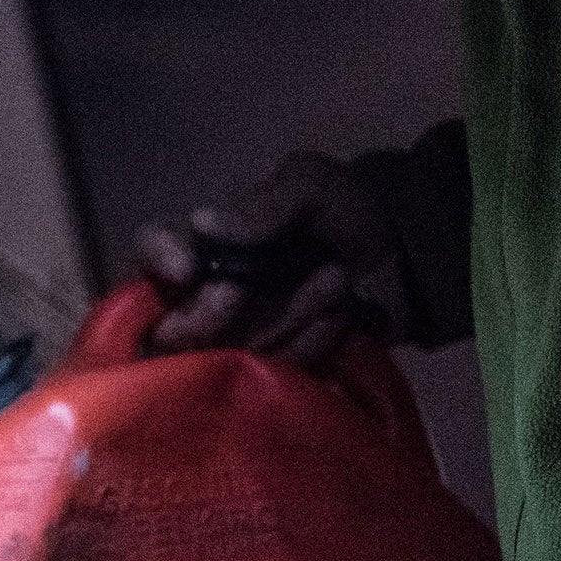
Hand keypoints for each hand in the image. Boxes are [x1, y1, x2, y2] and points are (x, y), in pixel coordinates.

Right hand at [136, 151, 409, 371]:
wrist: (411, 258)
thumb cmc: (349, 211)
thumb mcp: (311, 187)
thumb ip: (262, 205)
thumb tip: (202, 224)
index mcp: (206, 245)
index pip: (149, 250)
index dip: (156, 261)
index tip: (188, 268)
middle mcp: (208, 297)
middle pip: (171, 325)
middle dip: (208, 313)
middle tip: (242, 290)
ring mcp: (241, 342)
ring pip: (228, 351)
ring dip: (283, 316)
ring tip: (335, 280)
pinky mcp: (277, 373)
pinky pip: (273, 372)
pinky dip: (310, 342)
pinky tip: (342, 315)